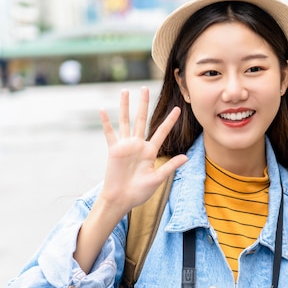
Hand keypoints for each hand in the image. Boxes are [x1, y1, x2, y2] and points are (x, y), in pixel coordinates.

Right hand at [98, 86, 187, 213]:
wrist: (122, 199)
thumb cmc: (140, 192)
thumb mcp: (157, 179)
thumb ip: (170, 167)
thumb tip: (186, 157)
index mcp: (150, 151)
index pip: (162, 132)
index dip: (169, 121)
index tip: (178, 109)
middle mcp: (138, 145)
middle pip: (141, 119)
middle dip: (143, 104)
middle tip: (145, 88)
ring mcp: (125, 146)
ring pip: (125, 121)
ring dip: (125, 107)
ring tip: (125, 91)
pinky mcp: (114, 150)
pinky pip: (109, 134)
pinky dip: (105, 123)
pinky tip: (102, 110)